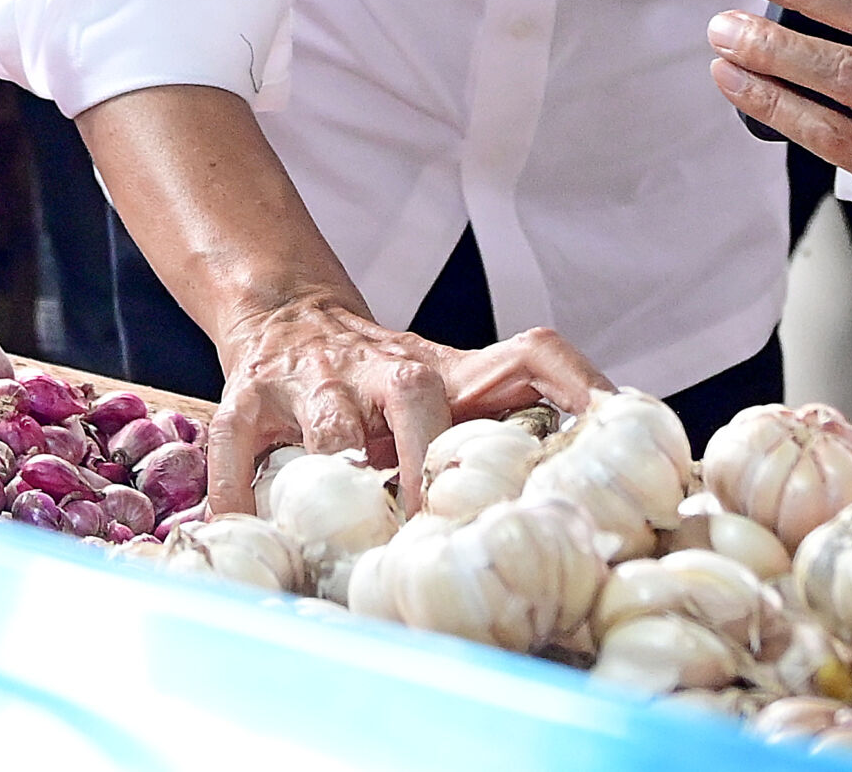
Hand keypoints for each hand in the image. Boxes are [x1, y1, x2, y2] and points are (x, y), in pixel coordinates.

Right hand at [202, 289, 604, 516]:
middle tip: (443, 530)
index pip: (532, 355)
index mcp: (446, 369)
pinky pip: (239, 448)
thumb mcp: (453, 383)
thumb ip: (514, 424)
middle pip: (418, 394)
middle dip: (431, 463)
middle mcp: (382, 367)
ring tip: (356, 543)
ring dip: (342, 474)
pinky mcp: (248, 398)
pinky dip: (239, 492)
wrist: (285, 310)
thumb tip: (611, 490)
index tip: (613, 433)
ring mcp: (311, 381)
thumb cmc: (380, 376)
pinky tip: (240, 532)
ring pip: (328, 421)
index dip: (576, 386)